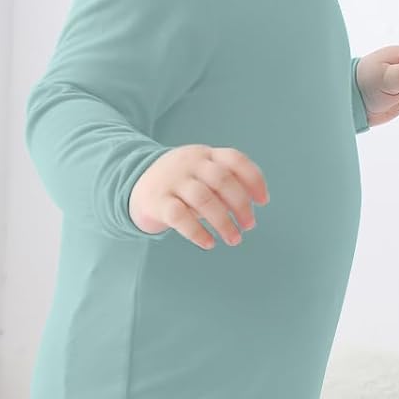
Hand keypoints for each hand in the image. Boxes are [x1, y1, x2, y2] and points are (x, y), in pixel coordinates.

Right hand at [129, 144, 268, 248]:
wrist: (134, 186)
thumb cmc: (180, 185)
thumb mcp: (202, 176)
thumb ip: (224, 187)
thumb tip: (247, 212)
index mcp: (205, 155)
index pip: (235, 160)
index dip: (254, 180)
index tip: (263, 202)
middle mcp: (189, 163)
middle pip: (222, 180)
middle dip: (241, 205)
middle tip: (249, 225)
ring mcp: (171, 180)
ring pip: (204, 199)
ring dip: (224, 222)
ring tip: (234, 239)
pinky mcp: (156, 201)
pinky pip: (180, 217)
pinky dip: (198, 232)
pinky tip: (209, 243)